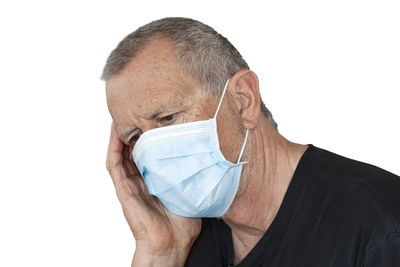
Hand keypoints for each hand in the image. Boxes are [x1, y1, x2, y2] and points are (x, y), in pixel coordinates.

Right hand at [106, 122, 200, 265]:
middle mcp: (139, 180)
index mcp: (154, 179)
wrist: (172, 243)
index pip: (147, 152)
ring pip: (120, 153)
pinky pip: (114, 165)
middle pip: (132, 150)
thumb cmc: (183, 222)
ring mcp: (129, 184)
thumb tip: (205, 153)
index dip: (148, 135)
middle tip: (136, 111)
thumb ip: (191, 173)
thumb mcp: (189, 189)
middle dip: (133, 130)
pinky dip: (114, 147)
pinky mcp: (123, 190)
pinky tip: (116, 132)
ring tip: (122, 115)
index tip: (153, 117)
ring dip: (120, 135)